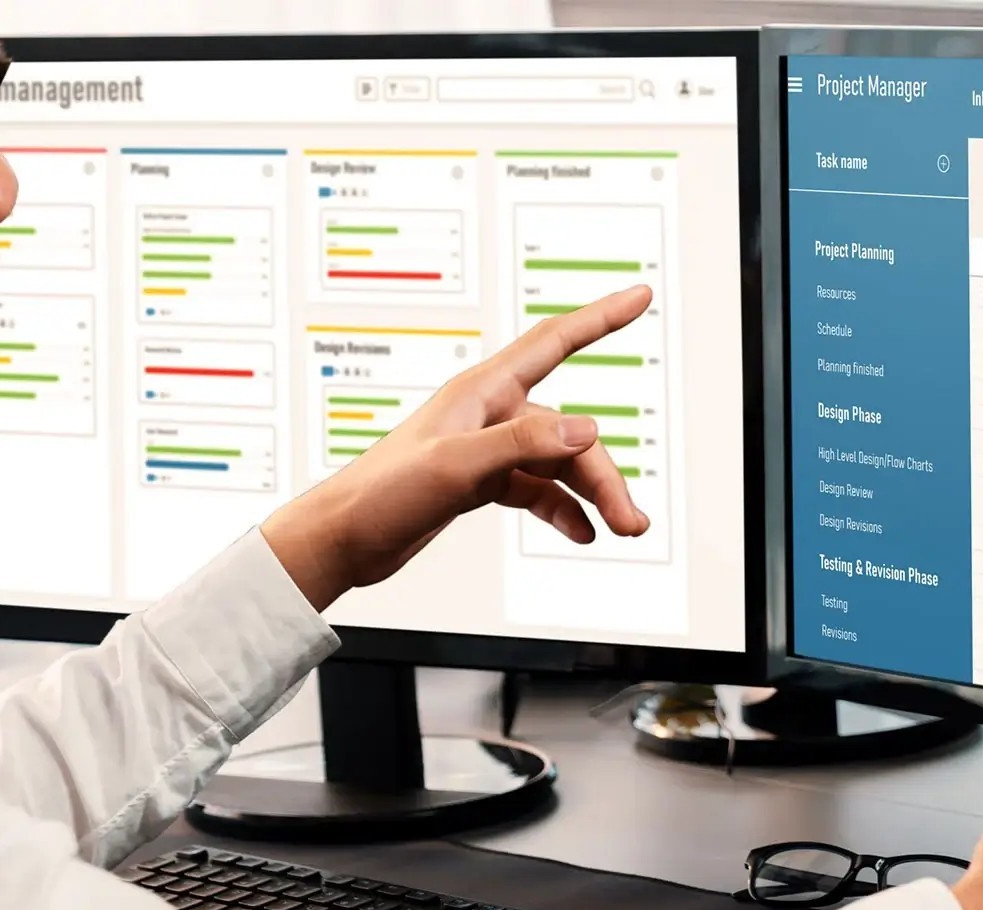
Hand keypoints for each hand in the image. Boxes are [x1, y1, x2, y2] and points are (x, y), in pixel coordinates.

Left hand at [261, 286, 653, 609]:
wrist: (344, 539)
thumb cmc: (381, 493)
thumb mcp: (455, 466)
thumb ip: (521, 443)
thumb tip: (584, 427)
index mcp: (482, 392)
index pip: (554, 341)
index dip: (600, 317)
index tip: (638, 296)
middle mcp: (490, 413)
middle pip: (569, 431)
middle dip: (604, 473)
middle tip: (629, 518)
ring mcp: (488, 448)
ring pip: (558, 463)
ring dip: (591, 495)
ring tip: (617, 527)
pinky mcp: (481, 481)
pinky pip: (537, 488)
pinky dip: (562, 509)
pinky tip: (580, 529)